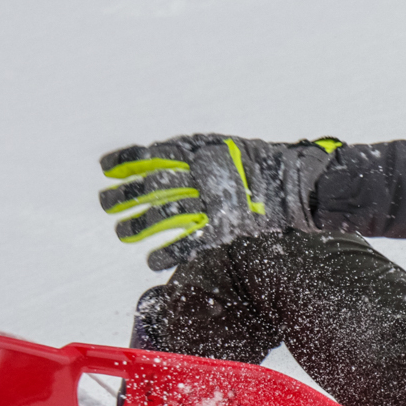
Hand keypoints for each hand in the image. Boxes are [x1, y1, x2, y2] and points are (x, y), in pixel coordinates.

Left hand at [99, 134, 341, 269]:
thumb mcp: (225, 145)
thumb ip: (195, 151)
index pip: (154, 154)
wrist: (299, 182)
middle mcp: (203, 175)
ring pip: (166, 215)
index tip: (106, 168)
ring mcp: (213, 202)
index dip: (127, 161)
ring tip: (121, 233)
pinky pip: (191, 242)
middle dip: (126, 195)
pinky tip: (151, 261)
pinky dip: (169, 253)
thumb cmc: (262, 163)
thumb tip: (158, 155)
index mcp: (201, 152)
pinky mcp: (226, 227)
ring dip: (139, 225)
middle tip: (106, 203)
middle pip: (153, 186)